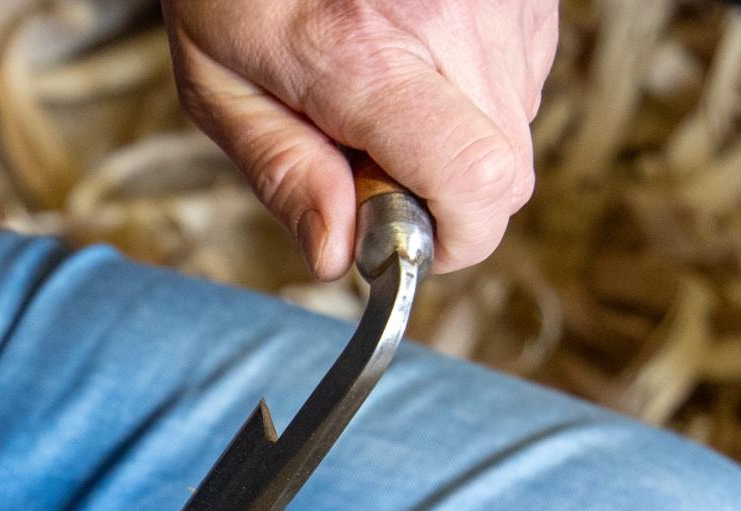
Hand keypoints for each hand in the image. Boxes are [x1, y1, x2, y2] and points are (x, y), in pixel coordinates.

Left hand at [160, 0, 554, 277]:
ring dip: (459, 135)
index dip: (453, 238)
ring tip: (386, 84)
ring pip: (517, 123)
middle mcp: (450, 16)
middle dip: (448, 194)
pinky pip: (522, 71)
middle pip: (506, 171)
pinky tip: (414, 49)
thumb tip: (337, 257)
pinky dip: (473, 85)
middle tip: (373, 155)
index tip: (405, 239)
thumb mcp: (219, 82)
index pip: (475, 183)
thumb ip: (283, 173)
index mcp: (366, 53)